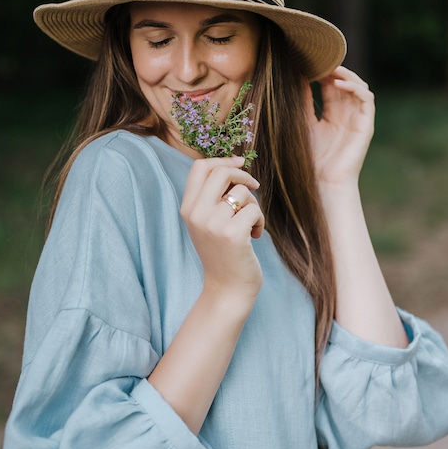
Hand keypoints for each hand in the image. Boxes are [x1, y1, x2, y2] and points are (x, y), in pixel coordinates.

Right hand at [181, 156, 263, 303]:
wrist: (227, 288)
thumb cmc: (223, 253)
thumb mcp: (208, 223)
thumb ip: (213, 197)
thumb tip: (234, 164)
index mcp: (187, 209)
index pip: (200, 168)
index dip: (223, 160)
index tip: (240, 162)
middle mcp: (196, 214)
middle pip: (221, 172)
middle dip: (243, 175)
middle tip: (254, 186)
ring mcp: (213, 224)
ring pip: (242, 192)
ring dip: (253, 206)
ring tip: (249, 225)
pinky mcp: (232, 233)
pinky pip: (254, 209)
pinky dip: (260, 221)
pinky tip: (254, 236)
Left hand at [306, 66, 374, 189]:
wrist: (324, 182)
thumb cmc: (311, 159)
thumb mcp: (304, 124)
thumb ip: (303, 103)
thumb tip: (296, 77)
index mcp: (332, 115)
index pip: (330, 86)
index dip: (322, 73)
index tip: (307, 63)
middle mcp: (346, 114)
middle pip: (344, 83)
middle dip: (333, 70)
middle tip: (318, 60)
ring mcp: (357, 118)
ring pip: (357, 86)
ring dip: (345, 74)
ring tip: (329, 68)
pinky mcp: (366, 124)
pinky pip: (366, 98)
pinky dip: (354, 87)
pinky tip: (338, 83)